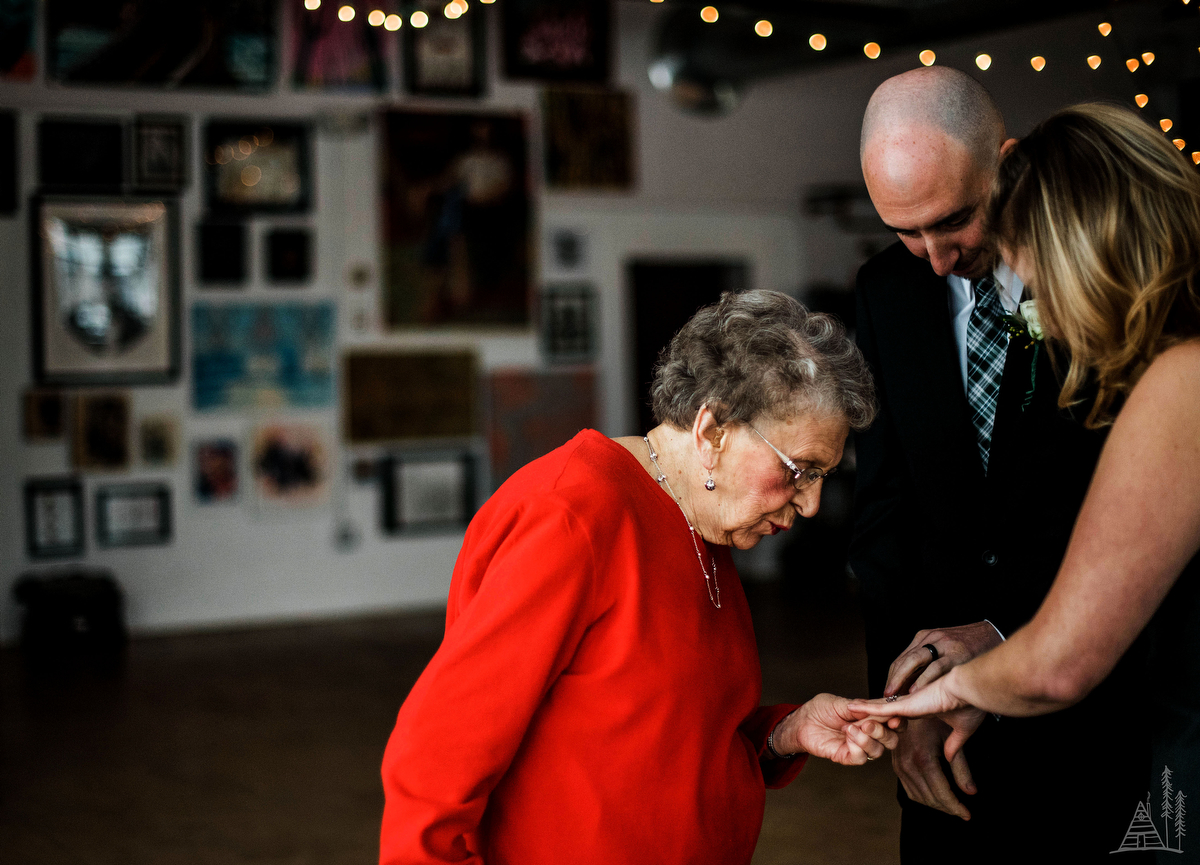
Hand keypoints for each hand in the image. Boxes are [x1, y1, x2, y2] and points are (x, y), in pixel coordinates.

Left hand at [772, 693, 898, 765]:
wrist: (802, 721)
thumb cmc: (820, 709)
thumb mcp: (841, 703)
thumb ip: (861, 707)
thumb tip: (881, 706)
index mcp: (871, 718)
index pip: (894, 722)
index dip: (898, 721)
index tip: (894, 718)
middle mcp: (868, 734)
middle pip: (891, 740)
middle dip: (884, 732)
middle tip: (867, 724)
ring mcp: (858, 746)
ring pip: (878, 751)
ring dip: (866, 739)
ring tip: (850, 728)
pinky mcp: (846, 756)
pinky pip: (861, 758)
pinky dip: (857, 747)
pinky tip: (846, 737)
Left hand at [848, 671, 988, 764]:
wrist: (972, 689)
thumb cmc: (971, 705)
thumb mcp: (962, 730)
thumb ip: (953, 744)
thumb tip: (950, 758)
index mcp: (921, 710)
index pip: (899, 717)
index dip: (887, 723)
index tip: (875, 728)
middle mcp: (911, 705)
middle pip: (885, 714)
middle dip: (869, 720)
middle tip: (852, 722)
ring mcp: (906, 703)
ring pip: (879, 711)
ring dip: (864, 715)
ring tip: (846, 716)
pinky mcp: (906, 703)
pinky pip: (882, 708)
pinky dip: (867, 708)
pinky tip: (852, 707)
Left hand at [885, 621, 1003, 696]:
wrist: (993, 634)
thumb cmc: (968, 647)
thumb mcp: (944, 647)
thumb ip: (928, 662)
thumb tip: (910, 687)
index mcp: (925, 637)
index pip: (902, 658)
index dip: (893, 677)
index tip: (888, 693)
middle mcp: (932, 638)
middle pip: (905, 659)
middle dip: (894, 679)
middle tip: (886, 697)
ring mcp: (944, 645)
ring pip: (915, 660)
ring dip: (903, 680)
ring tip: (897, 697)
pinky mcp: (957, 654)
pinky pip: (935, 667)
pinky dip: (924, 680)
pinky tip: (917, 692)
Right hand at [890, 717, 976, 820]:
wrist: (908, 701)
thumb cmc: (932, 715)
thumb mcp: (949, 738)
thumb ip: (961, 768)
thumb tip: (971, 793)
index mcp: (924, 759)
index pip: (942, 793)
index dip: (956, 807)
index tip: (968, 815)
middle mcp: (908, 765)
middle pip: (930, 799)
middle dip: (948, 808)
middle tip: (963, 812)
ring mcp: (899, 765)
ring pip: (918, 797)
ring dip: (935, 804)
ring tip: (951, 806)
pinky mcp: (895, 765)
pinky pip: (909, 790)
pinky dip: (923, 797)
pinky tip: (935, 796)